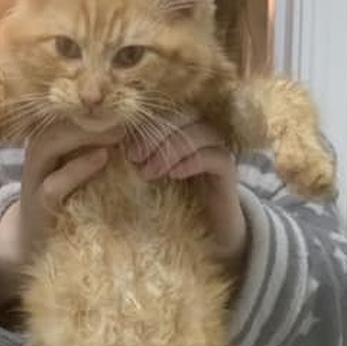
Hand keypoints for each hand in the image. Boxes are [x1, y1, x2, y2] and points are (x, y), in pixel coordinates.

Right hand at [0, 118, 121, 316]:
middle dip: (90, 113)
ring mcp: (34, 177)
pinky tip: (102, 158)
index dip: (93, 100)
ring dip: (84, 134)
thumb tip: (137, 123)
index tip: (125, 95)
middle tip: (124, 110)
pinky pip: (54, 184)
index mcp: (48, 137)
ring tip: (117, 130)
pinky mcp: (38, 204)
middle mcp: (37, 151)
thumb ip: (99, 144)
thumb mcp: (82, 164)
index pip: (68, 109)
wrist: (35, 239)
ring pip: (50, 144)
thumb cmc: (69, 197)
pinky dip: (79, 169)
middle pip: (57, 120)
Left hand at [128, 114, 247, 267]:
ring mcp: (219, 150)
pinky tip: (174, 175)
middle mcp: (206, 135)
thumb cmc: (176, 201)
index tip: (127, 149)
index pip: (170, 113)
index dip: (148, 126)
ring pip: (201, 133)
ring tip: (150, 172)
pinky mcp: (229, 171)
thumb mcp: (155, 176)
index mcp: (187, 130)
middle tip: (136, 158)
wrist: (210, 233)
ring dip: (171, 149)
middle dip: (157, 135)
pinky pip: (215, 157)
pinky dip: (192, 162)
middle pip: (187, 116)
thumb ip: (142, 158)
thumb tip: (117, 148)